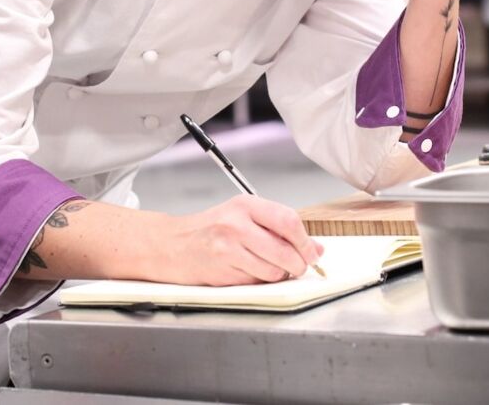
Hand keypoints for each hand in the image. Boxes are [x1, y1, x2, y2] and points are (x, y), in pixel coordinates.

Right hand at [157, 195, 323, 285]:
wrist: (173, 245)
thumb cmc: (210, 230)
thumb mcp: (244, 217)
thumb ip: (279, 229)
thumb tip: (315, 248)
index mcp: (246, 205)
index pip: (288, 221)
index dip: (306, 242)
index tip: (312, 253)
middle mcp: (236, 224)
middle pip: (285, 251)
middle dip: (297, 264)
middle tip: (297, 266)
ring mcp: (228, 248)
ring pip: (274, 271)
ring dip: (276, 275)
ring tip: (262, 265)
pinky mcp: (223, 270)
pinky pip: (256, 282)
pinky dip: (258, 281)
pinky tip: (245, 270)